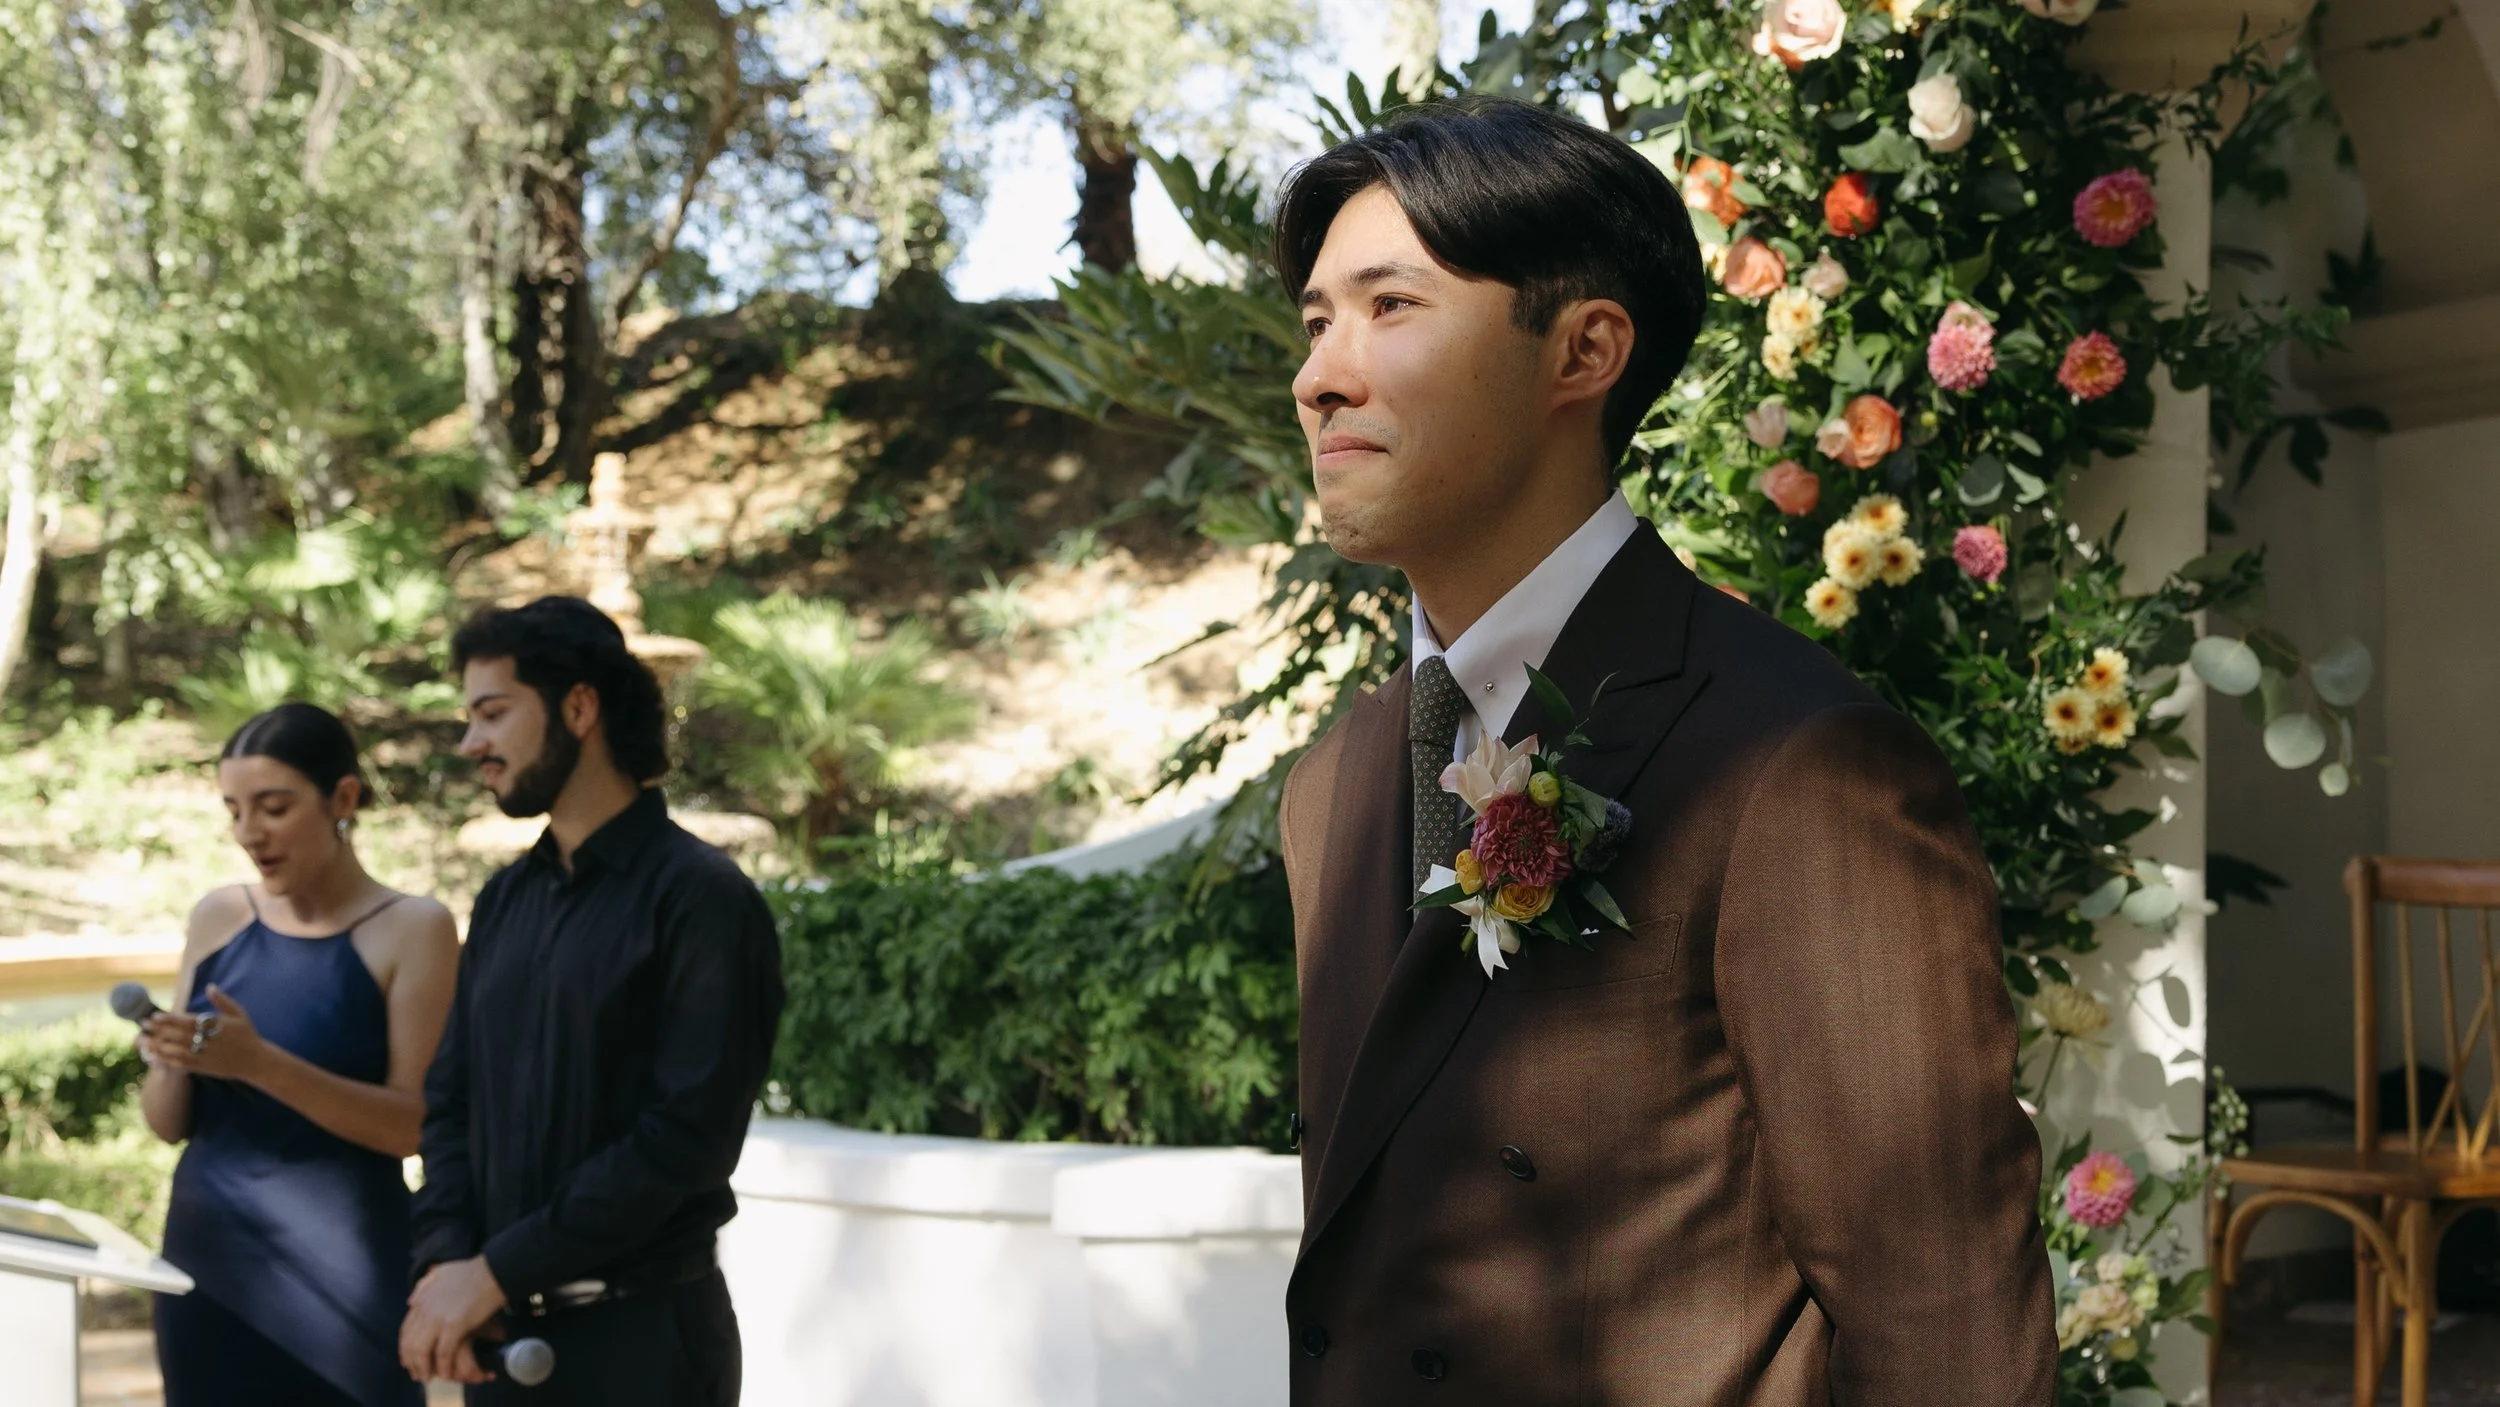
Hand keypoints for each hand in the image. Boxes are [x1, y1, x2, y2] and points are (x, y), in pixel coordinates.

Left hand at [139, 986, 269, 1082]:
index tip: (155, 1016)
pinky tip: (153, 1056)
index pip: (188, 1021)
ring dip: (157, 1046)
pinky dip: (166, 1060)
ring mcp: (205, 1055)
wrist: (256, 1061)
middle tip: (142, 1025)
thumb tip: (210, 986)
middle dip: (159, 1030)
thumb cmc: (247, 1035)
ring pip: (176, 1050)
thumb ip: (223, 1001)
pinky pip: (181, 1064)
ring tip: (142, 1041)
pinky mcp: (202, 1067)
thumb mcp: (239, 1014)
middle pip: (178, 1035)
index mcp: (216, 1026)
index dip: (170, 1019)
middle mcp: (208, 1041)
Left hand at [401, 1256, 506, 1383]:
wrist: (494, 1270)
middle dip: (412, 1362)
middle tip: (418, 1373)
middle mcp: (424, 1310)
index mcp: (421, 1299)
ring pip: (421, 1351)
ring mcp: (438, 1319)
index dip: (405, 1347)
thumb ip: (423, 1286)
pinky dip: (443, 1366)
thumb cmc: (472, 1271)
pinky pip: (443, 1353)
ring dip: (423, 1367)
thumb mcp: (441, 1272)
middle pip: (410, 1343)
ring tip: (429, 1377)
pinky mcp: (454, 1326)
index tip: (409, 1359)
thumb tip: (410, 1302)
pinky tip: (446, 1374)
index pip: (406, 1329)